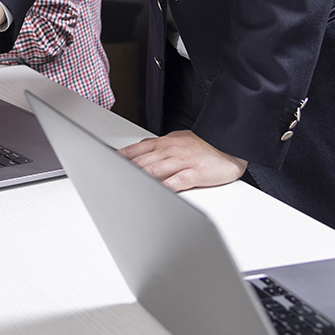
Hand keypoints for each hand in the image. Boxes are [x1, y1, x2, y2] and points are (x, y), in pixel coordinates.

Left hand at [118, 130, 247, 191]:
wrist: (231, 142)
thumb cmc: (206, 144)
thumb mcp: (179, 139)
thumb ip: (160, 147)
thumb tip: (140, 153)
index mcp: (165, 143)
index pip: (136, 150)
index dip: (118, 159)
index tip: (103, 166)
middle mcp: (171, 150)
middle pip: (141, 162)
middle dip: (122, 172)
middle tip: (107, 182)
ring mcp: (182, 161)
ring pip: (154, 171)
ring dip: (137, 180)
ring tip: (122, 190)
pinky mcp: (195, 173)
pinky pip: (176, 181)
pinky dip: (163, 189)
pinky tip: (153, 195)